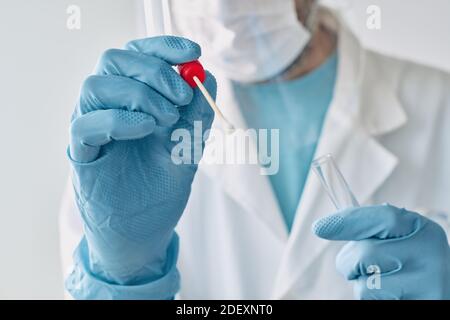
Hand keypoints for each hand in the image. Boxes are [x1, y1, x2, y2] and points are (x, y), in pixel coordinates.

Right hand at [67, 36, 215, 288]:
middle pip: (114, 60)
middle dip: (154, 71)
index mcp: (133, 99)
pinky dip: (119, 118)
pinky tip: (147, 128)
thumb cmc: (162, 186)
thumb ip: (197, 113)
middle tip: (182, 97)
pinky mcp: (82, 153)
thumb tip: (206, 75)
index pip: (139, 54)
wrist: (145, 231)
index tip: (193, 52)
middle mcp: (108, 106)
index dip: (164, 47)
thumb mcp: (189, 145)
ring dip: (139, 95)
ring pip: (96, 85)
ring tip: (166, 120)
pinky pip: (85, 123)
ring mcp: (91, 127)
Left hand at [313, 204, 449, 298]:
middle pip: (365, 254)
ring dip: (360, 285)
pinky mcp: (422, 306)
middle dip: (349, 261)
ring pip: (366, 286)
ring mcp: (429, 287)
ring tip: (379, 282)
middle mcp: (430, 256)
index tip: (319, 227)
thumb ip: (372, 228)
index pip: (384, 217)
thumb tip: (324, 226)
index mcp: (424, 230)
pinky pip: (372, 303)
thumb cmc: (411, 260)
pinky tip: (390, 295)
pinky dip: (371, 299)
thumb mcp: (401, 237)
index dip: (348, 221)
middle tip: (355, 266)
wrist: (443, 287)